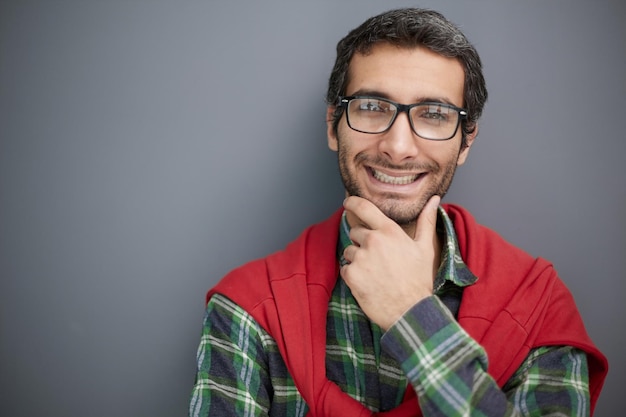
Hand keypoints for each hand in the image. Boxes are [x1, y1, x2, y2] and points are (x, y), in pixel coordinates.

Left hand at [341, 195, 440, 330]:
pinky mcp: (351, 275)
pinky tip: (369, 283)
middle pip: (356, 232)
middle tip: (379, 258)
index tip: (347, 202)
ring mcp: (360, 258)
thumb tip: (434, 199)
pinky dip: (353, 275)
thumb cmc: (419, 280)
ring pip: (350, 251)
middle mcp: (372, 241)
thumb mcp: (425, 248)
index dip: (352, 202)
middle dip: (363, 242)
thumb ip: (426, 221)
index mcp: (389, 231)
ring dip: (358, 259)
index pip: (364, 207)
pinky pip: (345, 268)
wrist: (410, 311)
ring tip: (376, 273)